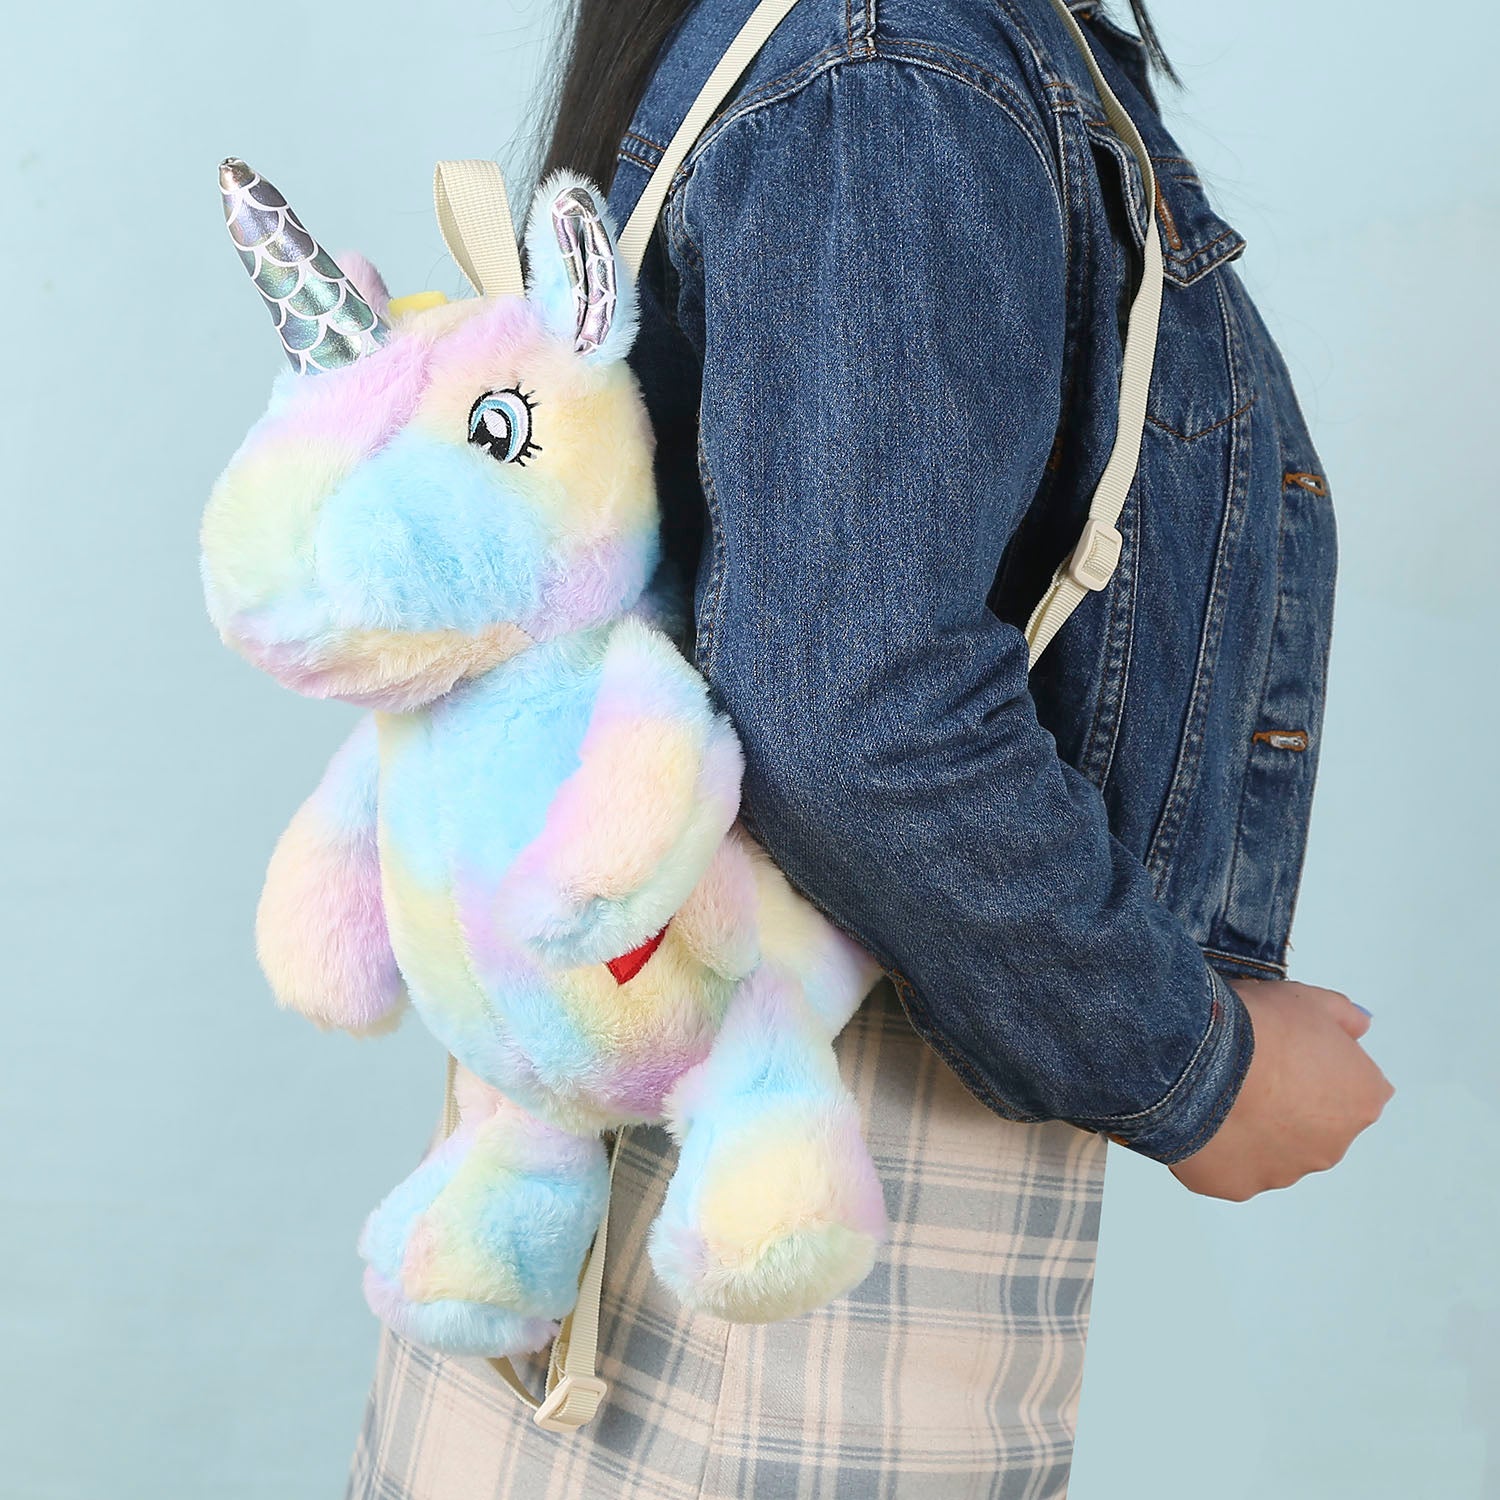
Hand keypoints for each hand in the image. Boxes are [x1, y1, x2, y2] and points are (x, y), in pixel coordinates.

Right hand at [1169, 978, 1392, 1201]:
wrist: (1198, 1058)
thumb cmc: (1259, 1027)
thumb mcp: (1309, 1000)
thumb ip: (1345, 1016)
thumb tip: (1358, 1026)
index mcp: (1360, 1101)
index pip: (1352, 1088)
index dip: (1319, 1069)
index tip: (1290, 1053)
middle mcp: (1332, 1147)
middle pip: (1315, 1126)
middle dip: (1290, 1105)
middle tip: (1254, 1073)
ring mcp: (1284, 1172)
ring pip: (1273, 1151)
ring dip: (1256, 1129)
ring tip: (1221, 1094)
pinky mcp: (1238, 1186)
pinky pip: (1231, 1167)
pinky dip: (1219, 1148)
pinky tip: (1200, 1118)